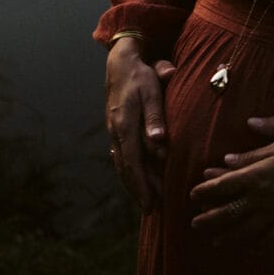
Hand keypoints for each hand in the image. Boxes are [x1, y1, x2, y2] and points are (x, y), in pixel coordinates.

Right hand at [104, 37, 175, 213]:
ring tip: (146, 203)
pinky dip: (128, 172)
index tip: (149, 203)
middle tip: (151, 211)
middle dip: (138, 191)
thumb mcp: (152, 90)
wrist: (120, 63)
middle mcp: (116, 131)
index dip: (140, 185)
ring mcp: (114, 131)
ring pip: (122, 165)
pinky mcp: (116, 130)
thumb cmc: (142, 76)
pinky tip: (136, 182)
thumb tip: (159, 142)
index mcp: (124, 124)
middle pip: (126, 168)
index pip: (132, 162)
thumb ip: (156, 115)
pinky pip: (121, 157)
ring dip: (133, 184)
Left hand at [189, 120, 273, 251]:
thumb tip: (227, 159)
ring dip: (225, 237)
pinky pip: (264, 244)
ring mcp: (271, 219)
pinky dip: (252, 248)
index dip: (204, 190)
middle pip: (225, 213)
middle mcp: (258, 201)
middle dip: (207, 219)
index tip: (193, 195)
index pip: (221, 186)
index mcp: (255, 178)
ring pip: (241, 232)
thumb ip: (253, 154)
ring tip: (214, 240)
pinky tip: (246, 249)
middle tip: (195, 224)